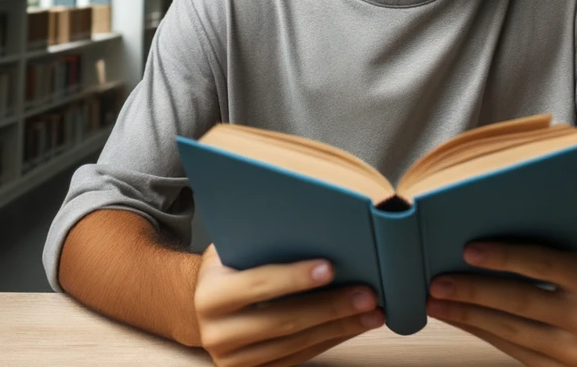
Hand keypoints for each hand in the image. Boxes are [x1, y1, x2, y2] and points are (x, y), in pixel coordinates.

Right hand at [194, 244, 384, 366]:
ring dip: (340, 327)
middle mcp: (219, 334)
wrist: (205, 307)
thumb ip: (260, 240)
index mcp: (211, 296)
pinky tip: (352, 326)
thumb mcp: (232, 247)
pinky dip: (330, 340)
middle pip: (284, 321)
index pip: (258, 284)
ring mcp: (236, 360)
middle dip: (331, 307)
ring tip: (371, 311)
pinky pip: (300, 357)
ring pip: (297, 344)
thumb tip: (310, 222)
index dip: (294, 277)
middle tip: (366, 294)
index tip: (329, 268)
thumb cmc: (228, 266)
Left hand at [426, 239, 576, 366]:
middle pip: (520, 301)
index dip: (503, 257)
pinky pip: (509, 348)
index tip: (467, 249)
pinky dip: (478, 330)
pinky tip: (457, 316)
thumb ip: (536, 238)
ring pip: (509, 330)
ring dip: (466, 315)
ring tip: (435, 301)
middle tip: (437, 282)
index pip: (541, 264)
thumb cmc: (576, 267)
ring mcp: (576, 352)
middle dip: (473, 291)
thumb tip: (478, 230)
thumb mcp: (569, 245)